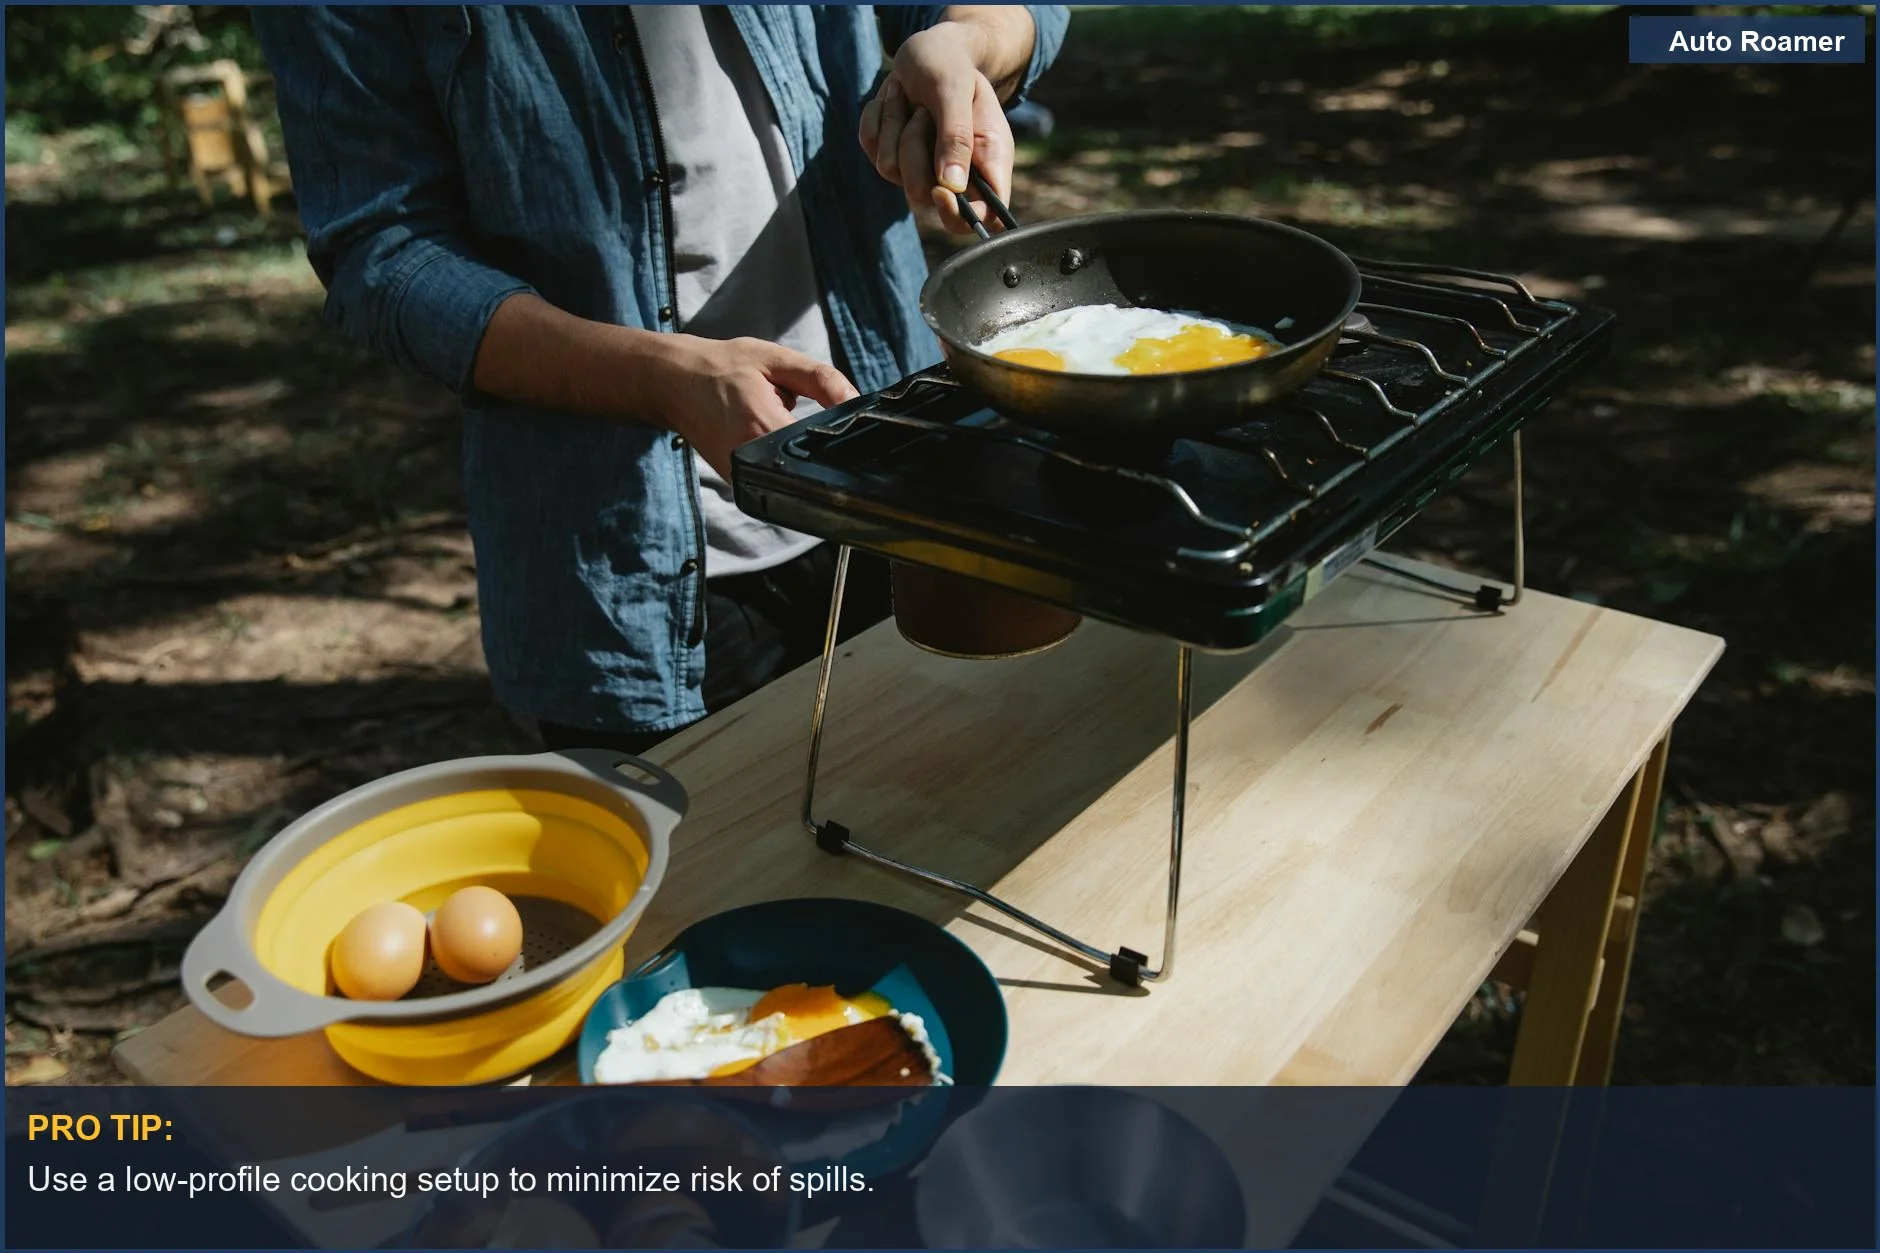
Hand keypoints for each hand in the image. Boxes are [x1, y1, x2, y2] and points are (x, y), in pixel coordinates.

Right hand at [650, 336, 858, 479]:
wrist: (674, 382)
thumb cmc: (722, 367)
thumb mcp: (777, 360)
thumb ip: (822, 380)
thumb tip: (856, 402)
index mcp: (764, 426)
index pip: (820, 446)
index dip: (837, 435)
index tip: (833, 417)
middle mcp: (751, 460)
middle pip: (808, 463)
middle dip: (813, 439)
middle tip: (790, 409)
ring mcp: (742, 477)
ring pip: (792, 472)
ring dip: (794, 449)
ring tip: (773, 418)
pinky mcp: (737, 483)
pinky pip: (773, 475)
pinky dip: (778, 455)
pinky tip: (765, 432)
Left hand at [859, 22, 1014, 234]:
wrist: (926, 50)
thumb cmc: (950, 63)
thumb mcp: (956, 88)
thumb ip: (956, 135)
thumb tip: (952, 186)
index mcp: (989, 161)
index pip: (985, 217)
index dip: (960, 214)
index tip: (940, 189)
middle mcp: (956, 173)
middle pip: (923, 196)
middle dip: (914, 151)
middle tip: (925, 113)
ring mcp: (920, 168)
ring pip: (892, 171)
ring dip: (896, 126)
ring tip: (914, 100)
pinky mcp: (891, 157)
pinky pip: (872, 149)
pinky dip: (879, 118)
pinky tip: (897, 99)